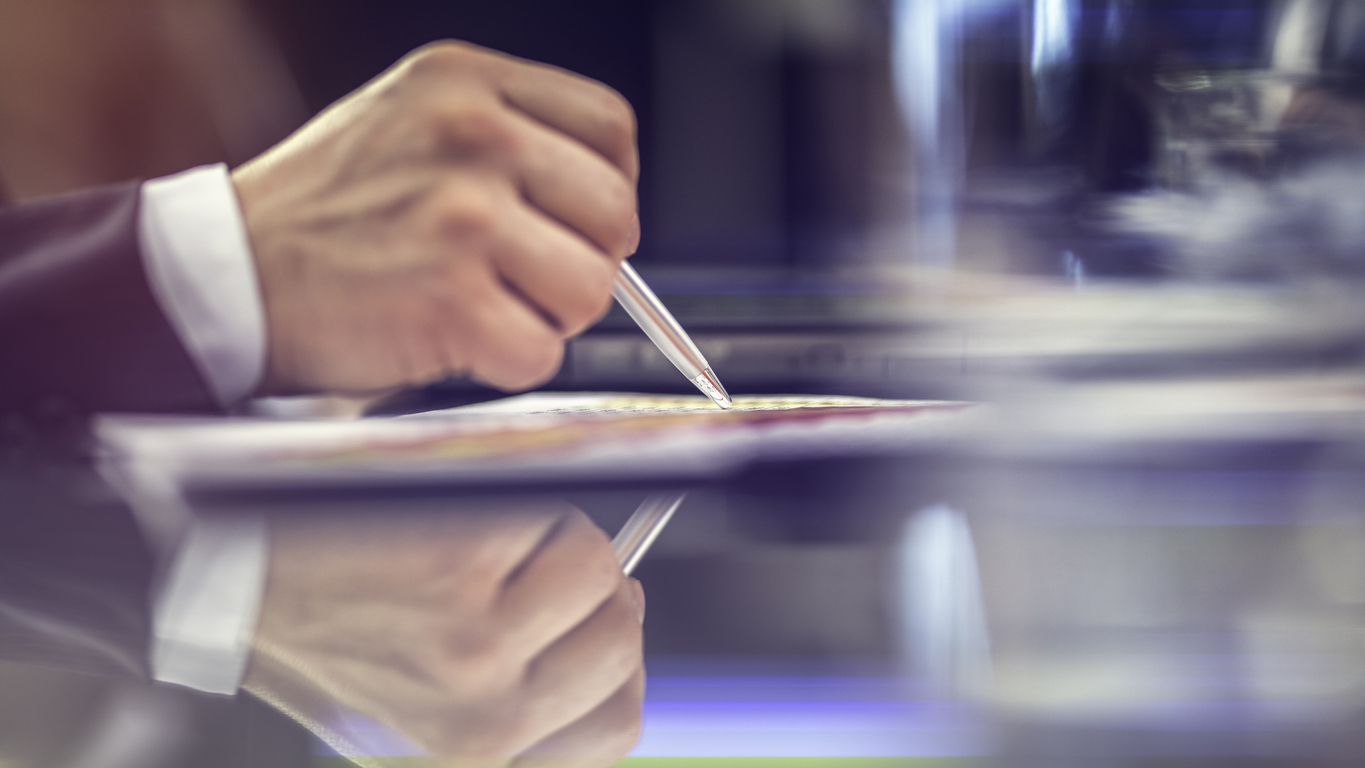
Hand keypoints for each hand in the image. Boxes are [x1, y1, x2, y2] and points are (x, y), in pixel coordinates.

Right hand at [231, 42, 639, 394]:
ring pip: (591, 287)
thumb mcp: (409, 120)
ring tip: (485, 304)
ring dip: (549, 315)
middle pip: (614, 211)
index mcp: (465, 83)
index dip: (606, 184)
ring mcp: (463, 218)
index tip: (574, 217)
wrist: (224, 274)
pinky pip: (542, 351)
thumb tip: (597, 194)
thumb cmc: (316, 210)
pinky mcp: (451, 300)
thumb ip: (505, 136)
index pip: (610, 126)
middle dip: (583, 258)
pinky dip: (509, 362)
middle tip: (527, 276)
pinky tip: (458, 339)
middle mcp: (470, 137)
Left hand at [242, 502, 644, 766]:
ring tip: (489, 543)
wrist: (227, 577)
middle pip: (621, 639)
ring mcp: (478, 641)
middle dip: (597, 592)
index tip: (593, 628)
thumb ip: (519, 699)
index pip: (616, 722)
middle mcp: (485, 710)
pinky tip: (462, 519)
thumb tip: (604, 646)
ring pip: (600, 570)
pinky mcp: (463, 565)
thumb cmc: (314, 634)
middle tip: (538, 572)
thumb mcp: (421, 710)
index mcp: (479, 752)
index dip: (617, 663)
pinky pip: (553, 521)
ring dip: (561, 540)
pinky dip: (522, 505)